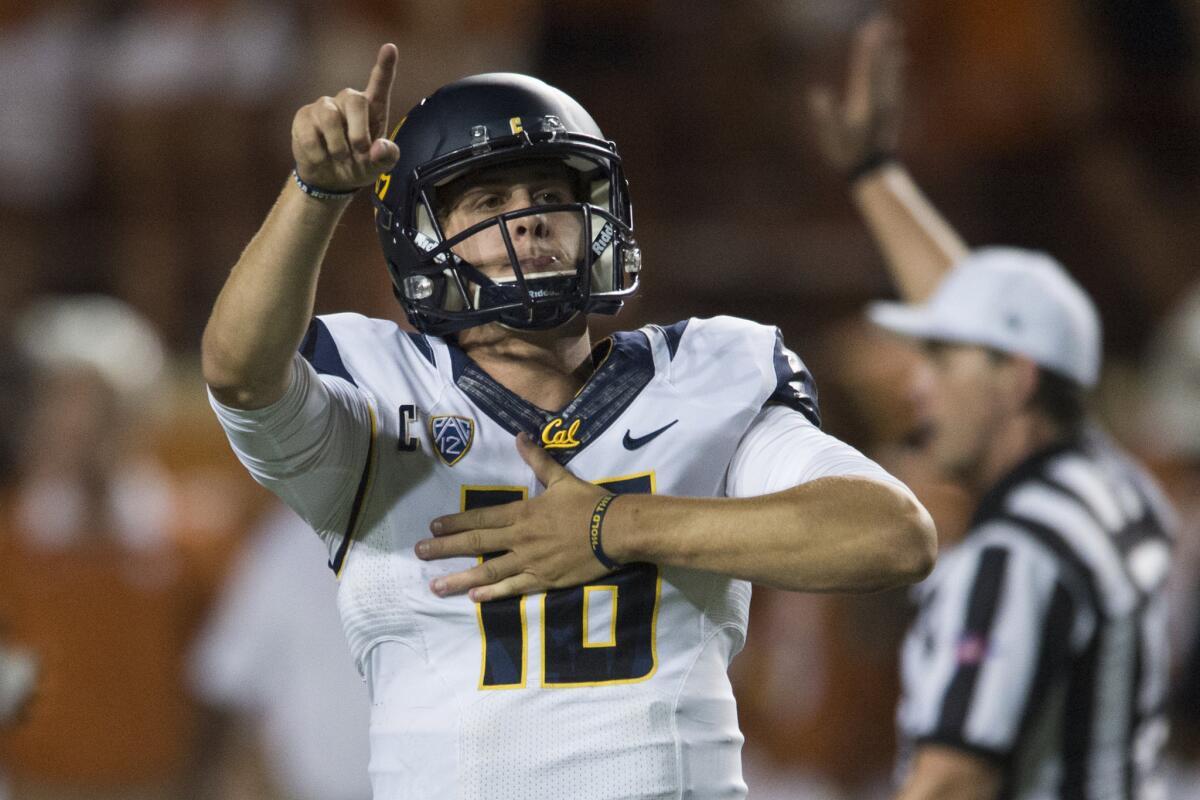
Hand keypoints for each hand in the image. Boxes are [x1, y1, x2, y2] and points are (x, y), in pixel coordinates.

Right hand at [291, 43, 400, 192]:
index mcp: (372, 109)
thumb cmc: (359, 165)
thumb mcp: (379, 167)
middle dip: (358, 131)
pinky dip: (319, 153)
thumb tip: (378, 148)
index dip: (385, 66)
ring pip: (330, 117)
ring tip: (340, 158)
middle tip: (360, 151)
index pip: (379, 83)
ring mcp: (324, 107)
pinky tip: (322, 158)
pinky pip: (310, 133)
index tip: (390, 48)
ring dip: (338, 146)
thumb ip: (386, 157)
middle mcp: (348, 102)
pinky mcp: (304, 117)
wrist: (331, 180)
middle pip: (354, 100)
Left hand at [415, 433, 612, 601]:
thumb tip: (520, 436)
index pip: (481, 518)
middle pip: (475, 543)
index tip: (433, 527)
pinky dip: (492, 594)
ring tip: (435, 587)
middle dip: (445, 548)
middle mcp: (519, 538)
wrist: (615, 530)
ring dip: (460, 579)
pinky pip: (512, 588)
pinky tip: (473, 598)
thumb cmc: (589, 503)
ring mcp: (530, 561)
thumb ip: (538, 460)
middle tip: (420, 553)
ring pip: (488, 571)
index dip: (455, 522)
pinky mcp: (543, 580)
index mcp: (522, 513)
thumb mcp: (562, 478)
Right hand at [807, 14, 904, 173]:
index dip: (867, 49)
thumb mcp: (833, 140)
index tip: (868, 30)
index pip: (865, 69)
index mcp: (865, 103)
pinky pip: (893, 80)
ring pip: (889, 69)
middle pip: (880, 63)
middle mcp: (879, 98)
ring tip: (893, 29)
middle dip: (880, 41)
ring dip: (890, 48)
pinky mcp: (890, 106)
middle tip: (882, 20)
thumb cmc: (849, 157)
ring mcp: (886, 101)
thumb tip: (817, 94)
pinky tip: (900, 54)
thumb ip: (826, 117)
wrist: (874, 171)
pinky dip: (895, 64)